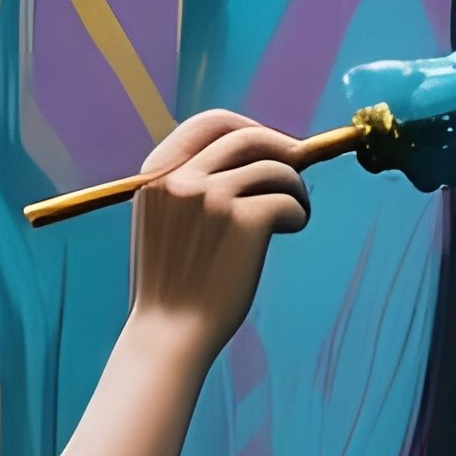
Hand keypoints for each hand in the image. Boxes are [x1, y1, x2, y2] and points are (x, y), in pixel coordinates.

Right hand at [127, 109, 310, 366]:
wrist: (169, 332)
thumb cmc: (172, 282)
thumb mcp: (162, 220)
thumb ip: (191, 184)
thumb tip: (256, 151)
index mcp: (156, 175)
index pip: (208, 123)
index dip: (246, 127)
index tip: (268, 143)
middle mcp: (180, 179)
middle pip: (248, 136)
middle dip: (282, 147)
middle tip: (299, 166)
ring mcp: (211, 198)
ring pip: (276, 168)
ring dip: (295, 187)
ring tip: (294, 212)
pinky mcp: (244, 221)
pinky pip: (287, 200)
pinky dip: (298, 212)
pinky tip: (292, 227)